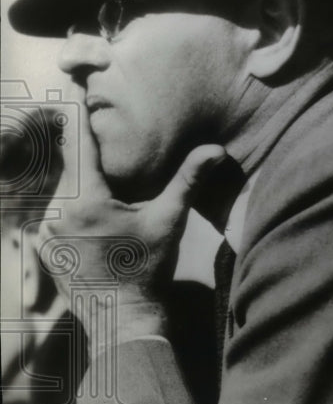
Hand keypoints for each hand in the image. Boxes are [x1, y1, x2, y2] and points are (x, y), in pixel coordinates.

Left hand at [38, 94, 226, 353]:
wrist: (121, 318)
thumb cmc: (147, 267)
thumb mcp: (170, 220)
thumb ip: (188, 180)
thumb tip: (217, 149)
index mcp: (85, 199)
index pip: (78, 142)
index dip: (80, 112)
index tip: (78, 84)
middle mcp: (57, 210)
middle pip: (69, 162)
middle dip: (86, 145)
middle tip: (99, 119)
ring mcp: (46, 229)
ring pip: (61, 185)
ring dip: (80, 175)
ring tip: (99, 161)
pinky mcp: (44, 244)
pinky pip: (55, 208)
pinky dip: (72, 199)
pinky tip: (94, 203)